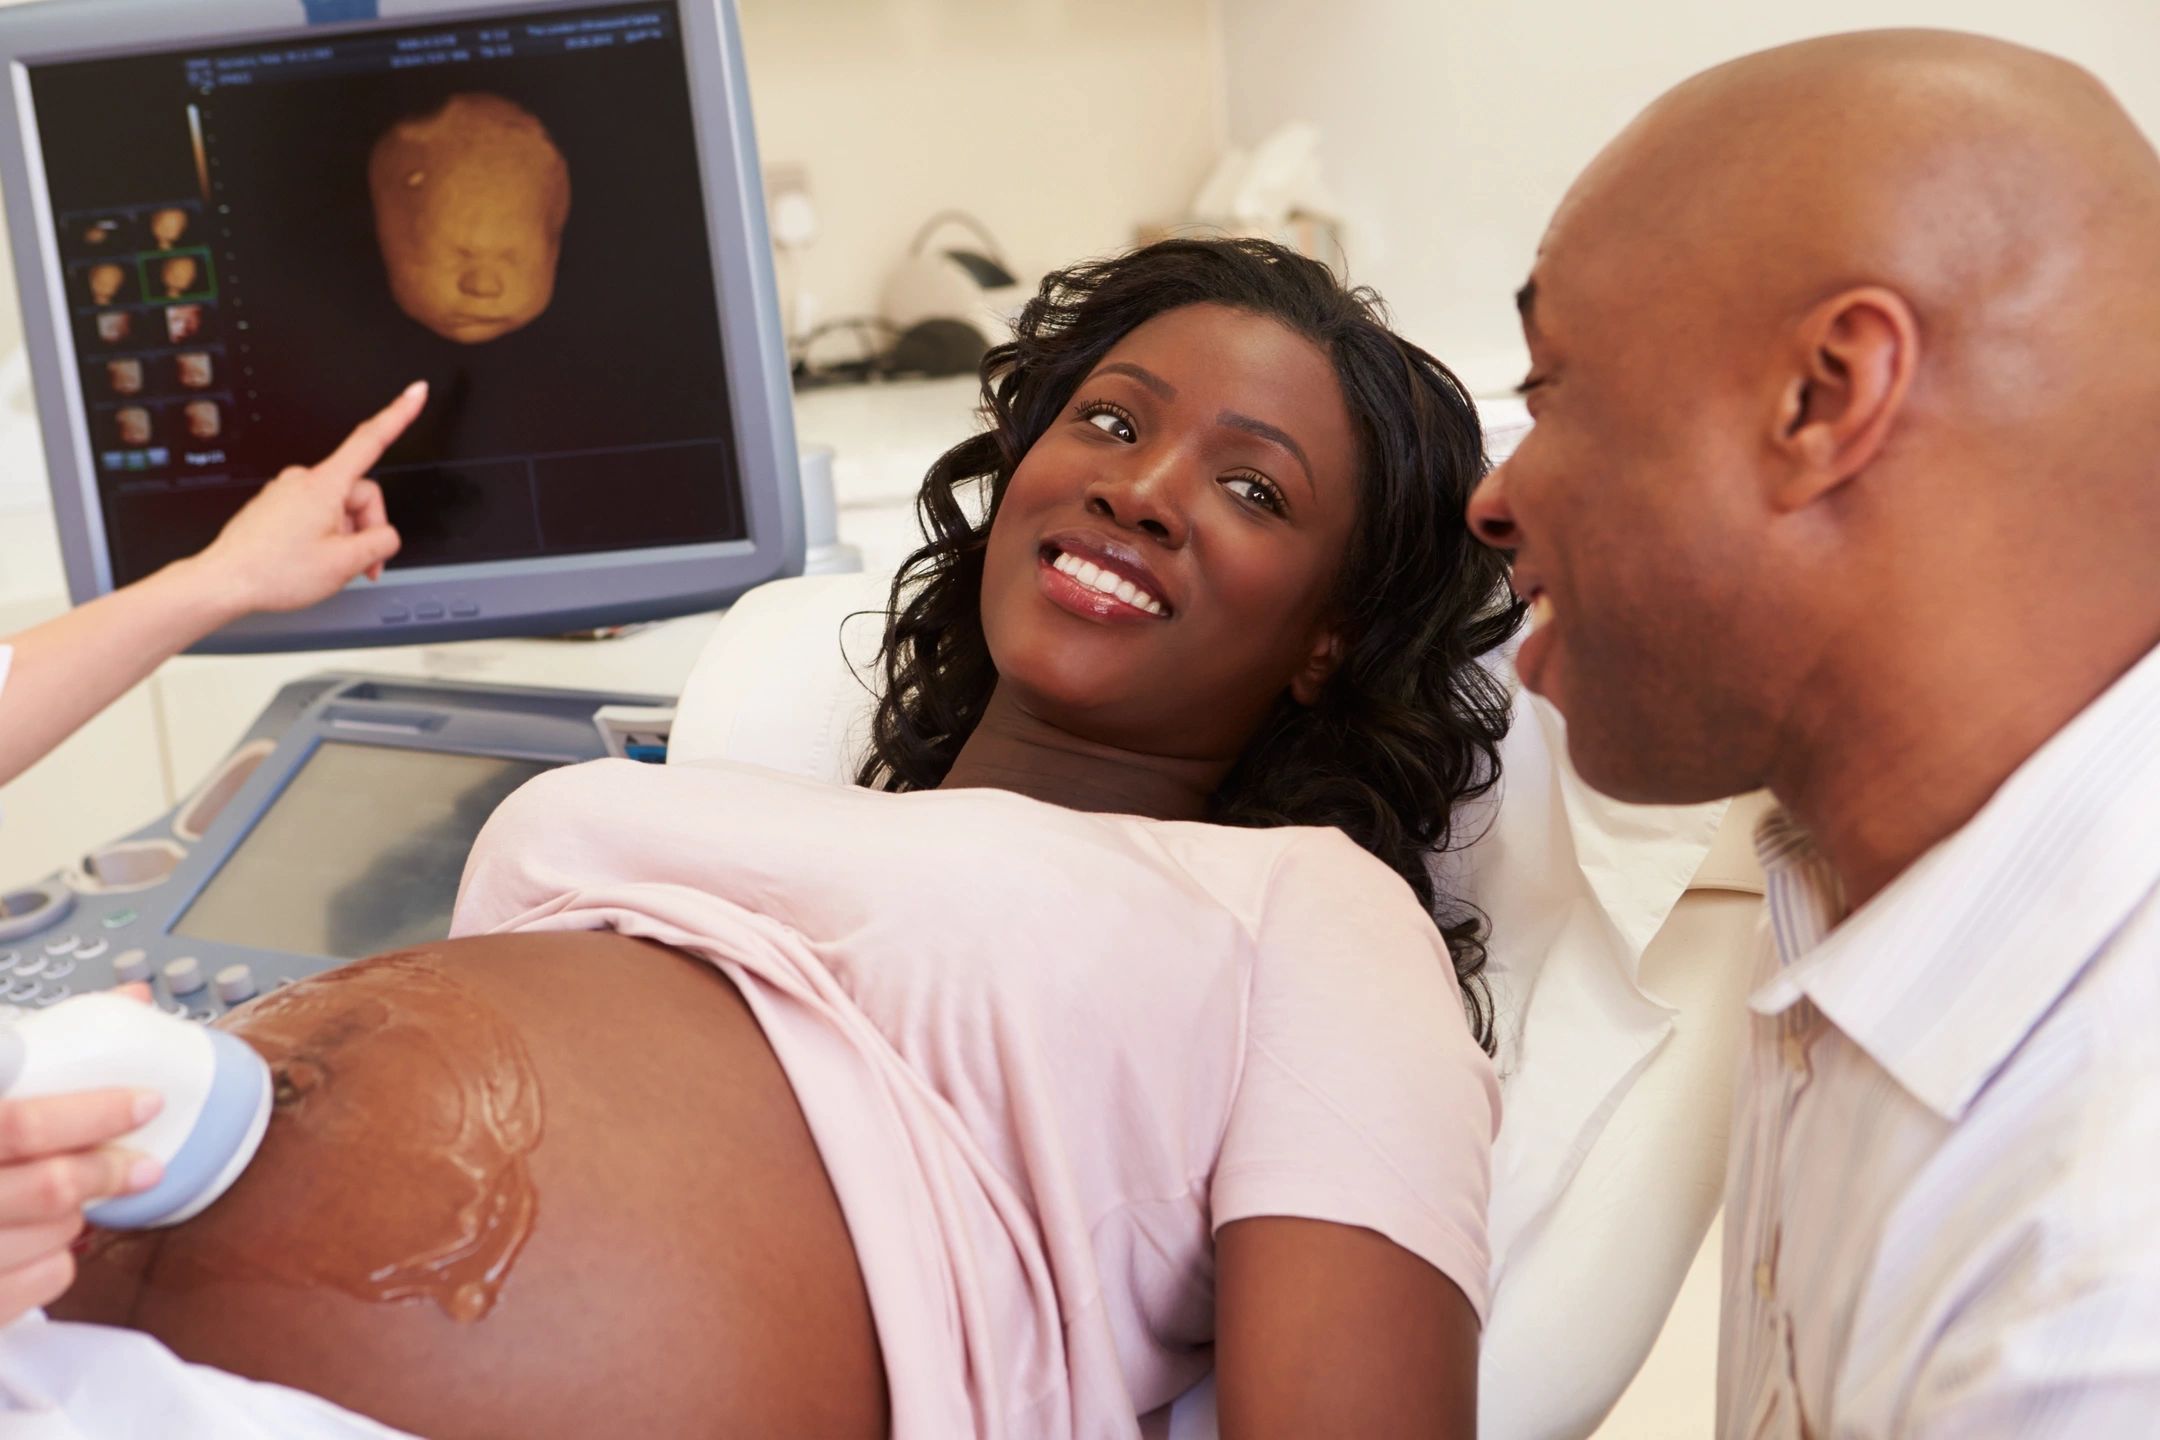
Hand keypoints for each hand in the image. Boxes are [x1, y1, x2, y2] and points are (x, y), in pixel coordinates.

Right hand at [0, 984, 162, 1327]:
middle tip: (141, 1165)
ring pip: (53, 1236)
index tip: (144, 1102)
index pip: (22, 1125)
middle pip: (49, 1188)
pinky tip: (40, 1240)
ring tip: (68, 1199)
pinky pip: (40, 1284)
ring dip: (77, 1215)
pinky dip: (57, 1260)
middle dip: (107, 1171)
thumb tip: (131, 1000)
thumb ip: (31, 1048)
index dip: (94, 1114)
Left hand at [190, 381, 428, 616]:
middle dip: (366, 528)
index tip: (416, 393)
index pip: (371, 440)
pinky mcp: (277, 505)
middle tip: (362, 565)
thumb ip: (381, 543)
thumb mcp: (345, 564)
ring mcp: (288, 492)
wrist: (225, 582)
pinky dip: (325, 536)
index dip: (399, 414)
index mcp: (324, 486)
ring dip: (346, 537)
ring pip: (339, 508)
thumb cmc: (273, 571)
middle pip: (360, 494)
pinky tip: (312, 559)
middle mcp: (303, 481)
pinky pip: (317, 514)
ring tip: (331, 567)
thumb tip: (387, 536)